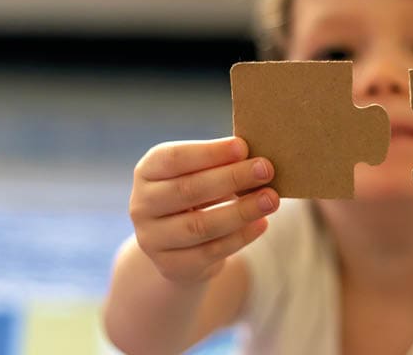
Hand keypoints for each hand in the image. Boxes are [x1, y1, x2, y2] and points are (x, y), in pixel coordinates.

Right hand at [129, 137, 278, 284]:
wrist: (178, 245)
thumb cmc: (198, 194)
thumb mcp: (200, 173)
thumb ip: (220, 164)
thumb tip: (257, 158)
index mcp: (148, 171)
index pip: (174, 158)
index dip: (209, 152)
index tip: (243, 146)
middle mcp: (142, 204)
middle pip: (188, 190)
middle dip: (231, 178)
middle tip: (266, 170)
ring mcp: (152, 239)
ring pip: (200, 225)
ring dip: (240, 211)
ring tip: (271, 199)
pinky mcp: (171, 266)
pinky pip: (210, 251)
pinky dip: (240, 237)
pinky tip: (262, 224)